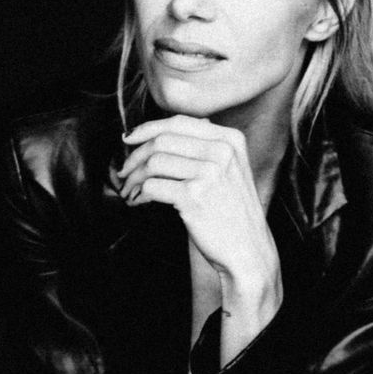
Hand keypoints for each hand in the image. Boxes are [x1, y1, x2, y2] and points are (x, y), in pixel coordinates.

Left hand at [114, 115, 279, 302]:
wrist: (247, 250)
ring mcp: (209, 173)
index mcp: (230, 139)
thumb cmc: (232, 213)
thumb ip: (205, 147)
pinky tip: (138, 201)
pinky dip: (139, 194)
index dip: (148, 128)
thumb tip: (159, 133)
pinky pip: (152, 186)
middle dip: (136, 156)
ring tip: (129, 190)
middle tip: (125, 171)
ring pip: (154, 162)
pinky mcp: (194, 197)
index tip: (129, 138)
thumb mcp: (231, 169)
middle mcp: (221, 151)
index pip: (179, 122)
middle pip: (162, 140)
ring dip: (134, 177)